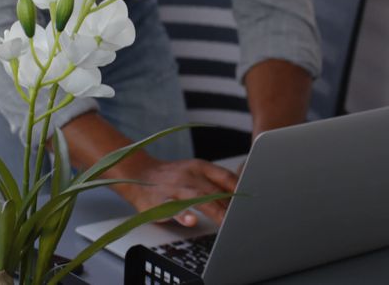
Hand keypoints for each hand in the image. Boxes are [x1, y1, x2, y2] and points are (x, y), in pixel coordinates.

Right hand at [117, 156, 238, 226]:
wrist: (136, 173)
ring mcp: (174, 188)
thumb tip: (241, 195)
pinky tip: (192, 220)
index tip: (252, 202)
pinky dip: (182, 214)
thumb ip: (215, 183)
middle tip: (243, 219)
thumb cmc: (172, 177)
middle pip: (214, 190)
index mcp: (200, 167)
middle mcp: (188, 175)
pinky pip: (172, 208)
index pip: (225, 177)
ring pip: (197, 198)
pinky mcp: (159, 201)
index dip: (240, 189)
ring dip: (213, 209)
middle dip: (230, 205)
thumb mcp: (195, 173)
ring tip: (225, 222)